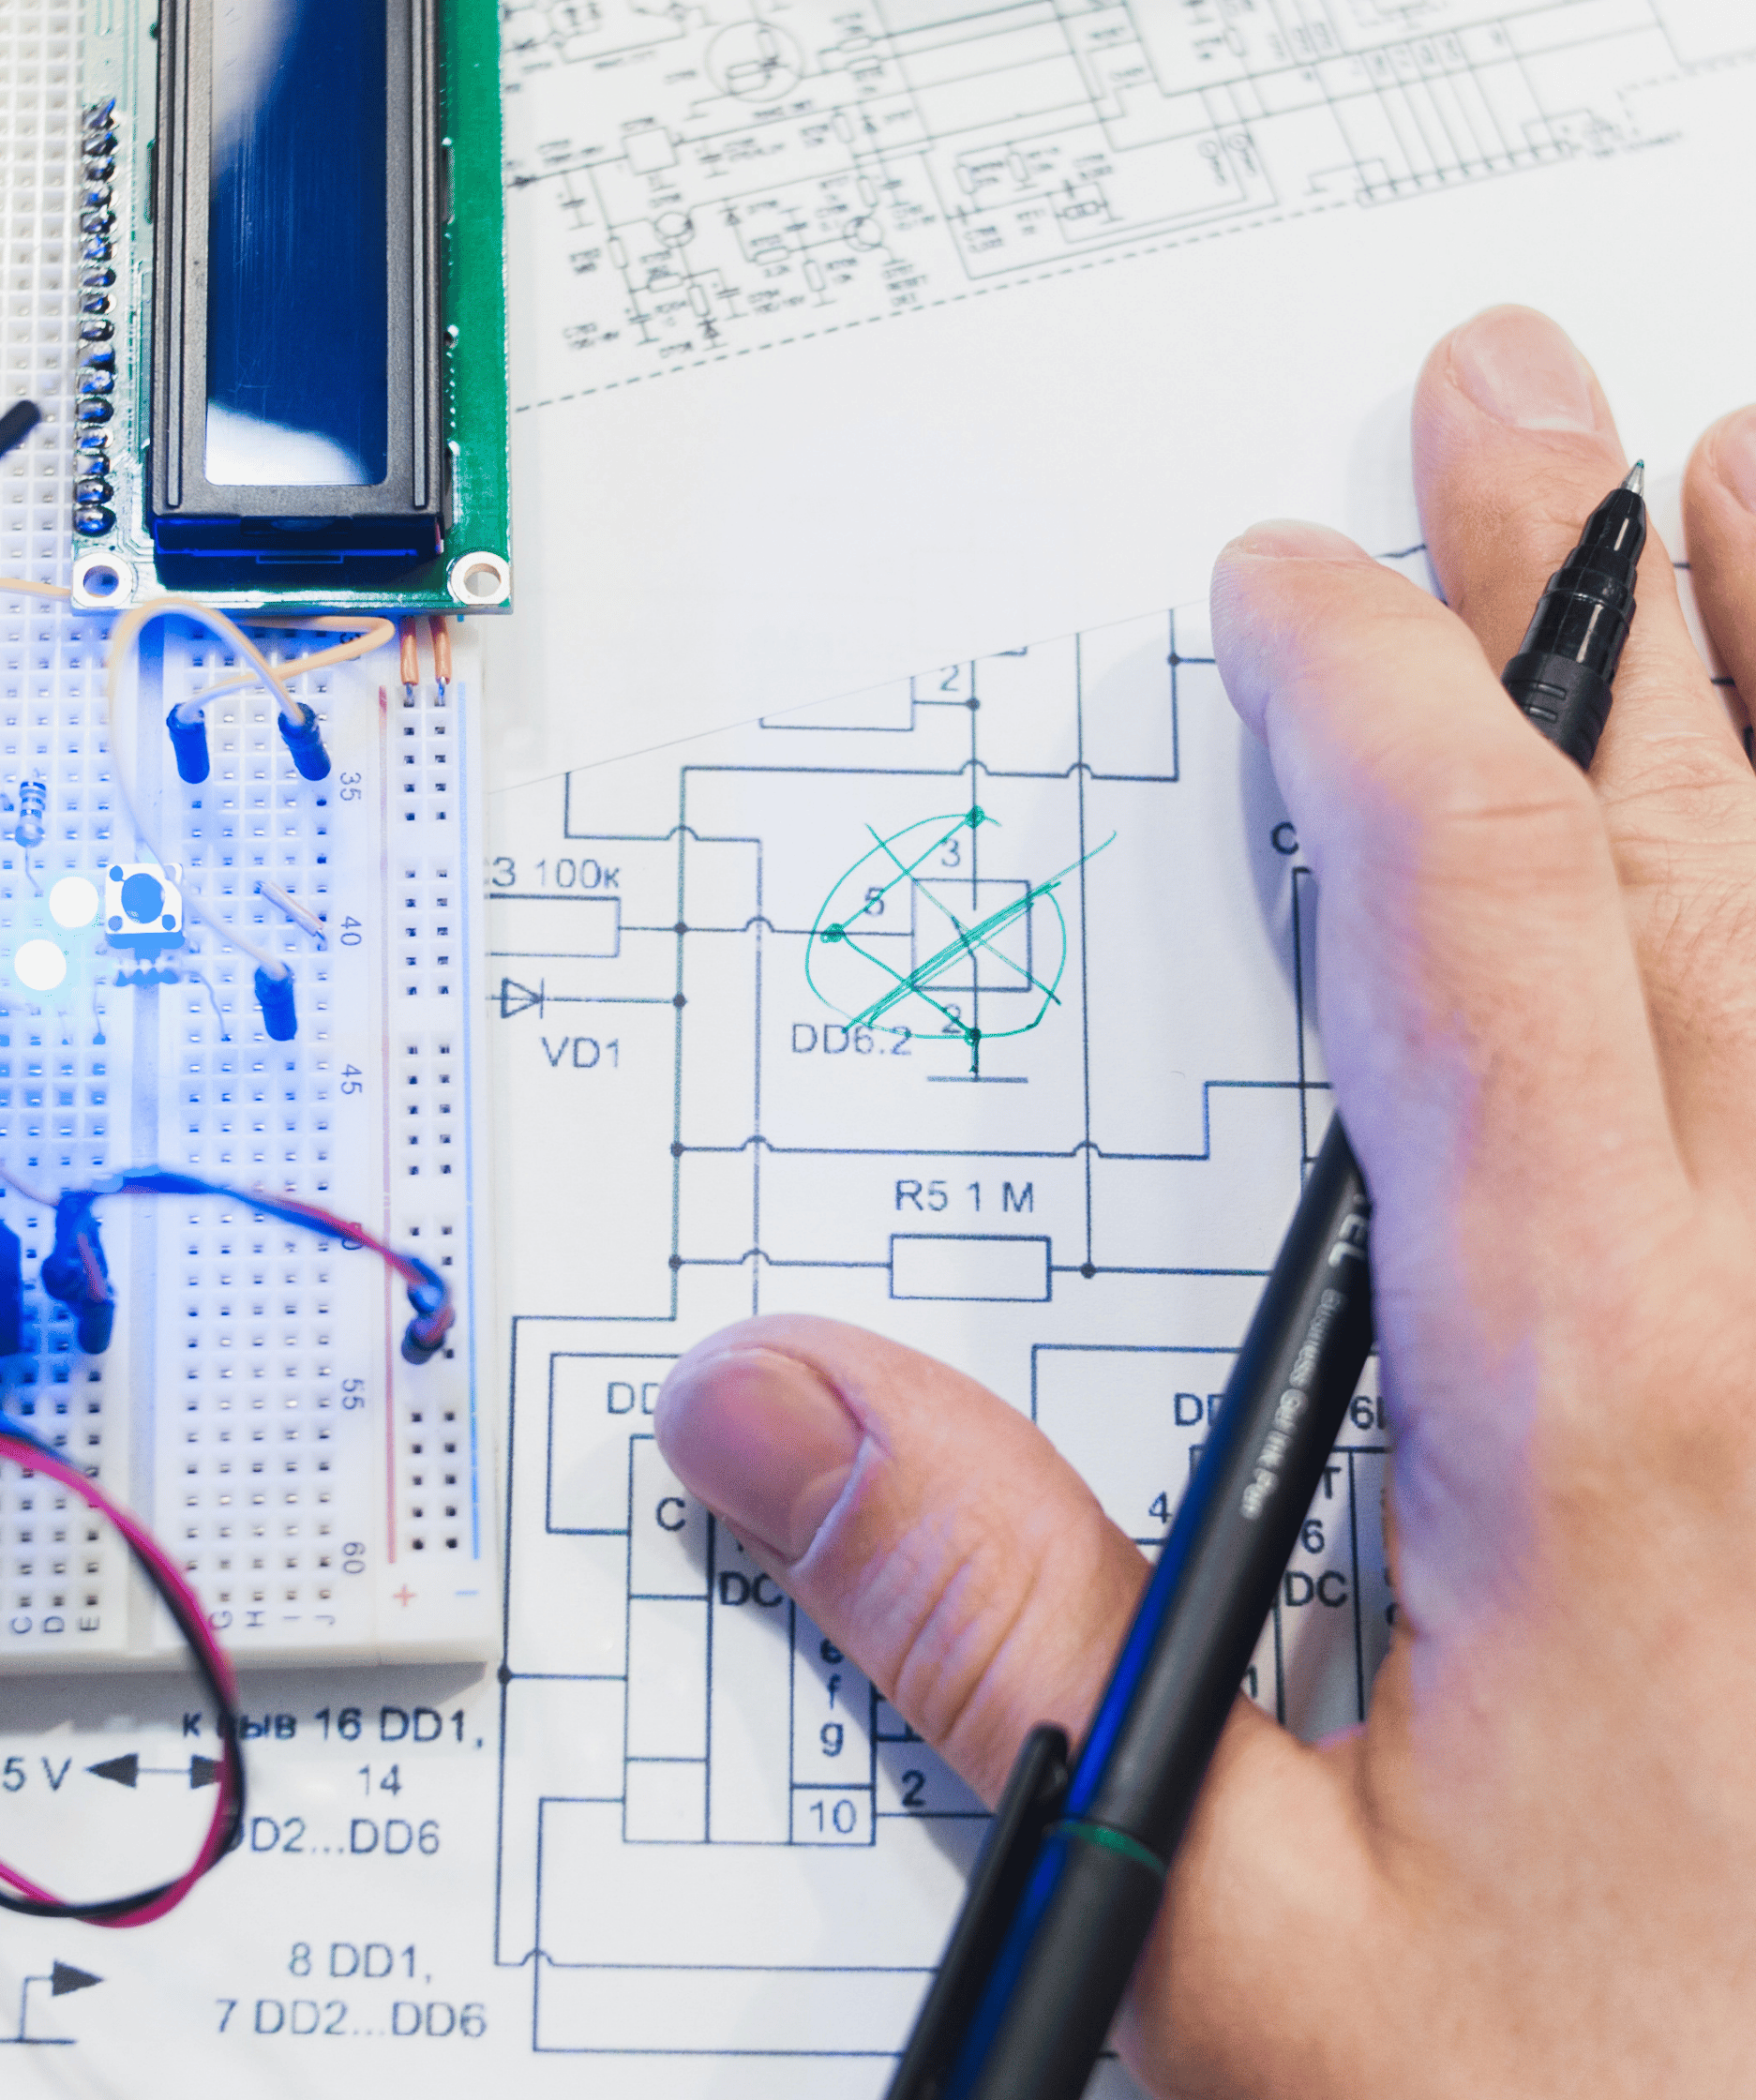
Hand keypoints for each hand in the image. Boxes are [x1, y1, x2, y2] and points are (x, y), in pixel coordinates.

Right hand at [655, 305, 1755, 2093]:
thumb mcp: (1214, 1906)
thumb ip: (995, 1629)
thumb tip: (758, 1407)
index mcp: (1597, 1413)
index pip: (1474, 944)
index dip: (1379, 722)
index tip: (1300, 590)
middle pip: (1683, 871)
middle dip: (1578, 615)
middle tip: (1506, 414)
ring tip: (1739, 486)